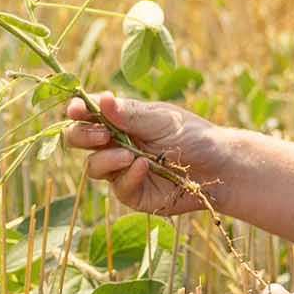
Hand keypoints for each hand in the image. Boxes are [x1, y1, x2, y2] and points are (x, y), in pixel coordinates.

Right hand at [62, 91, 225, 215]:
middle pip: (78, 141)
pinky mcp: (133, 193)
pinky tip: (145, 167)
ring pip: (93, 167)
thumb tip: (101, 99)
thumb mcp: (160, 119)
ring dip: (107, 159)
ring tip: (129, 154)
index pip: (88, 114)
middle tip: (101, 135)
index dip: (77, 111)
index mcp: (119, 119)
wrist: (218, 166)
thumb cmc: (191, 135)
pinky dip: (129, 176)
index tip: (76, 110)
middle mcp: (115, 144)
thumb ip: (129, 113)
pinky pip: (118, 187)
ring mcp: (121, 170)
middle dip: (82, 136)